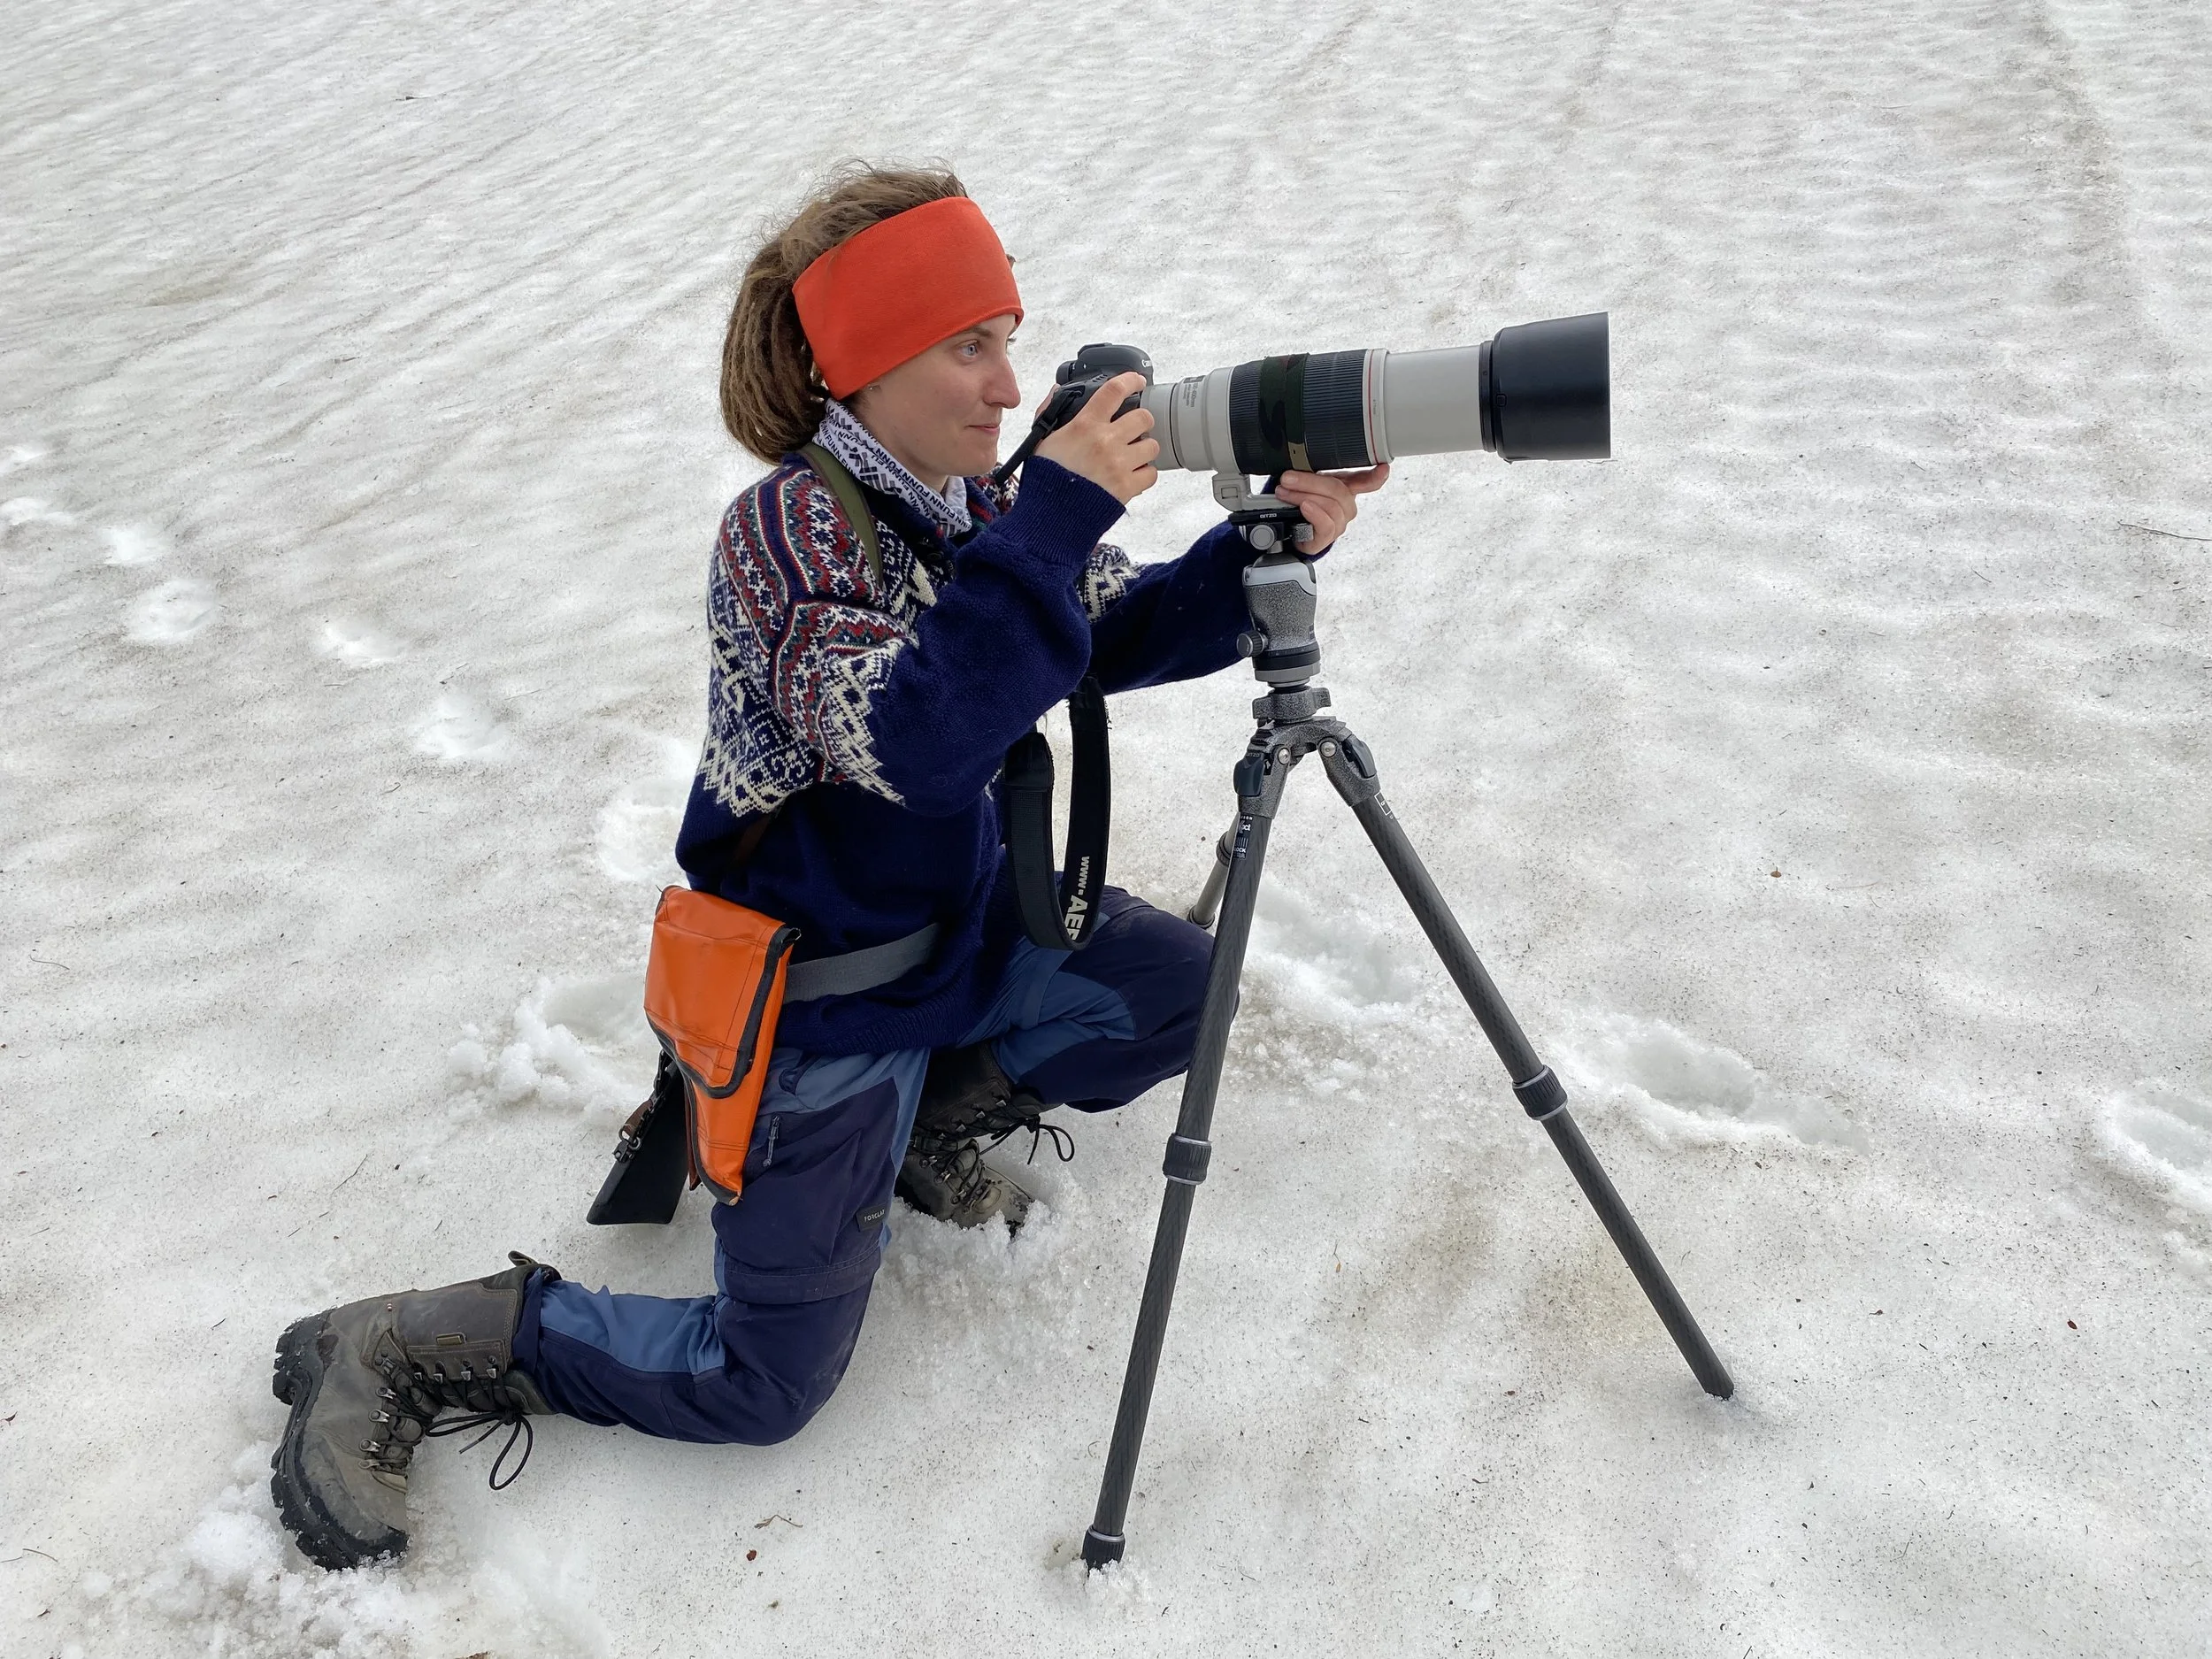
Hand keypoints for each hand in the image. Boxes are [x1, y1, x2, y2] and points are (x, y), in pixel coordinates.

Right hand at [1033, 372, 1158, 504]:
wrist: (1050, 516)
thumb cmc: (1045, 479)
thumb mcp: (1041, 439)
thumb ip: (1049, 412)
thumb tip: (1057, 391)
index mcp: (1084, 425)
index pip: (1114, 390)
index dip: (1130, 380)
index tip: (1137, 381)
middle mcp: (1105, 441)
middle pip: (1143, 417)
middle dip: (1141, 421)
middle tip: (1134, 428)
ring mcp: (1119, 464)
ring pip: (1152, 445)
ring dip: (1145, 448)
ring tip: (1133, 455)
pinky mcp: (1127, 487)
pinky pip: (1152, 473)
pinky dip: (1145, 474)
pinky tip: (1133, 474)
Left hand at [1271, 463, 1389, 553]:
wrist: (1288, 530)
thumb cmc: (1299, 504)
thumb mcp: (1305, 483)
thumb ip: (1310, 470)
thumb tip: (1301, 456)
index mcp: (1345, 488)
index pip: (1366, 481)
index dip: (1376, 475)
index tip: (1383, 468)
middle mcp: (1346, 506)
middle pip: (1338, 490)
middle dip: (1310, 482)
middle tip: (1288, 478)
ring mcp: (1339, 522)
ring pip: (1330, 505)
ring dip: (1303, 495)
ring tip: (1285, 493)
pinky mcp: (1328, 537)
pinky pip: (1327, 524)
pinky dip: (1314, 513)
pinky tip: (1304, 507)